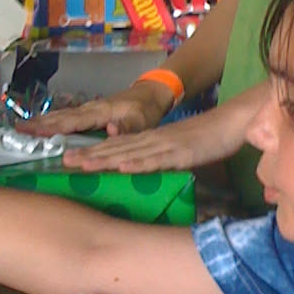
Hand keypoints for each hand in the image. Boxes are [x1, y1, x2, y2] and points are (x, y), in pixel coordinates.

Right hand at [19, 81, 170, 137]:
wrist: (152, 92)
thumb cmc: (148, 108)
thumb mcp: (143, 120)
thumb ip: (128, 127)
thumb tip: (111, 130)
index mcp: (101, 111)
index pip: (73, 121)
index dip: (53, 127)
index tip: (34, 131)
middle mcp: (90, 108)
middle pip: (60, 116)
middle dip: (38, 123)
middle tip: (17, 129)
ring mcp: (89, 108)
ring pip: (61, 115)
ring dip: (41, 121)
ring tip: (21, 127)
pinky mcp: (90, 112)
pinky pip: (66, 116)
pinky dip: (51, 120)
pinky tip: (42, 125)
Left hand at [61, 102, 253, 174]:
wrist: (231, 122)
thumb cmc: (206, 139)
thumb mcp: (176, 151)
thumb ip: (158, 159)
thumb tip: (139, 171)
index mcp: (149, 140)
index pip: (115, 147)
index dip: (92, 153)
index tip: (69, 159)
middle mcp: (152, 140)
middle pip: (115, 149)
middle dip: (88, 156)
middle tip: (62, 162)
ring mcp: (165, 145)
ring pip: (129, 153)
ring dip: (104, 160)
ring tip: (80, 165)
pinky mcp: (181, 153)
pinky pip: (157, 160)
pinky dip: (138, 164)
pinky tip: (121, 167)